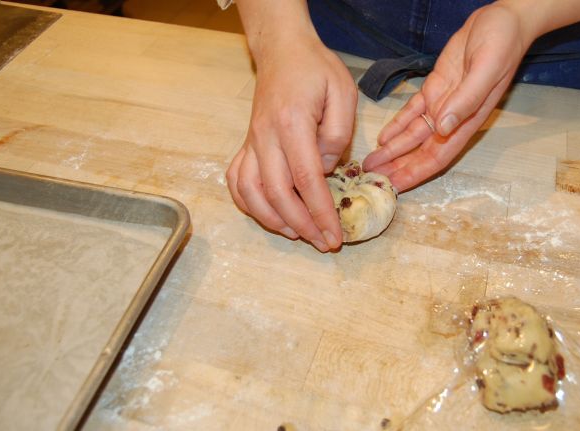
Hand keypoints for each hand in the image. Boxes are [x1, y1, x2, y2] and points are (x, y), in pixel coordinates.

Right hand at [226, 27, 356, 251]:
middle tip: (323, 243)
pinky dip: (248, 204)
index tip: (334, 235)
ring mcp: (252, 141)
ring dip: (272, 220)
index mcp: (292, 123)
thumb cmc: (316, 69)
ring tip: (297, 234)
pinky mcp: (246, 144)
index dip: (320, 212)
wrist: (282, 49)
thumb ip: (338, 134)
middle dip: (301, 225)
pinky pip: (237, 180)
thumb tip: (326, 170)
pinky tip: (268, 215)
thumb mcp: (343, 92)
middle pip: (277, 193)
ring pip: (250, 192)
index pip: (306, 179)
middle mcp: (265, 136)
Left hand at [362, 3, 531, 190]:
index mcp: (468, 120)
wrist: (502, 20)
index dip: (417, 173)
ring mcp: (442, 103)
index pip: (439, 156)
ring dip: (392, 150)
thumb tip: (444, 128)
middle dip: (398, 166)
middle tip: (372, 178)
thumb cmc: (502, 43)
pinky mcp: (434, 87)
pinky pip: (412, 112)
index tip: (396, 186)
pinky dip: (397, 125)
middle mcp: (453, 118)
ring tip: (371, 163)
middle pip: (421, 151)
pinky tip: (382, 137)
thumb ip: (466, 99)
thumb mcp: (486, 69)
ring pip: (412, 134)